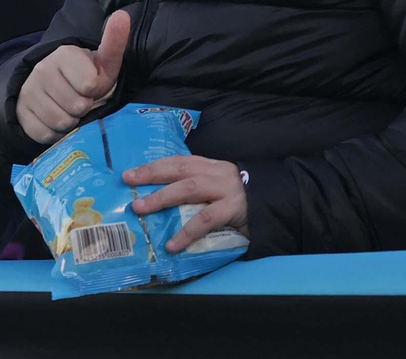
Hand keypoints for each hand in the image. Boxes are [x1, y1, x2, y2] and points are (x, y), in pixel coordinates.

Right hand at [15, 10, 129, 143]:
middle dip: (83, 108)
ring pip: (61, 122)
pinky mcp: (20, 112)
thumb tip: (123, 15)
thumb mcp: (103, 61)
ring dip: (71, 122)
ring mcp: (28, 91)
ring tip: (69, 109)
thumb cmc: (85, 75)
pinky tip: (55, 119)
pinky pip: (45, 133)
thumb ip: (114, 41)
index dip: (95, 90)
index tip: (91, 84)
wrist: (52, 86)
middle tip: (80, 99)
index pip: (89, 85)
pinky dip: (55, 133)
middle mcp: (42, 69)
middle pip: (77, 106)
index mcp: (64, 54)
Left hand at [123, 155, 247, 252]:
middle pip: (177, 169)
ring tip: (140, 209)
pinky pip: (205, 220)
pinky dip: (186, 232)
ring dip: (161, 198)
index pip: (177, 161)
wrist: (278, 202)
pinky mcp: (233, 208)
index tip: (130, 173)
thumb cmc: (241, 197)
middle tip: (128, 181)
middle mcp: (214, 173)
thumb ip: (197, 187)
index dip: (153, 165)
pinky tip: (172, 244)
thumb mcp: (218, 185)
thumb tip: (163, 199)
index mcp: (209, 166)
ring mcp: (224, 189)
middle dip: (150, 174)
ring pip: (187, 189)